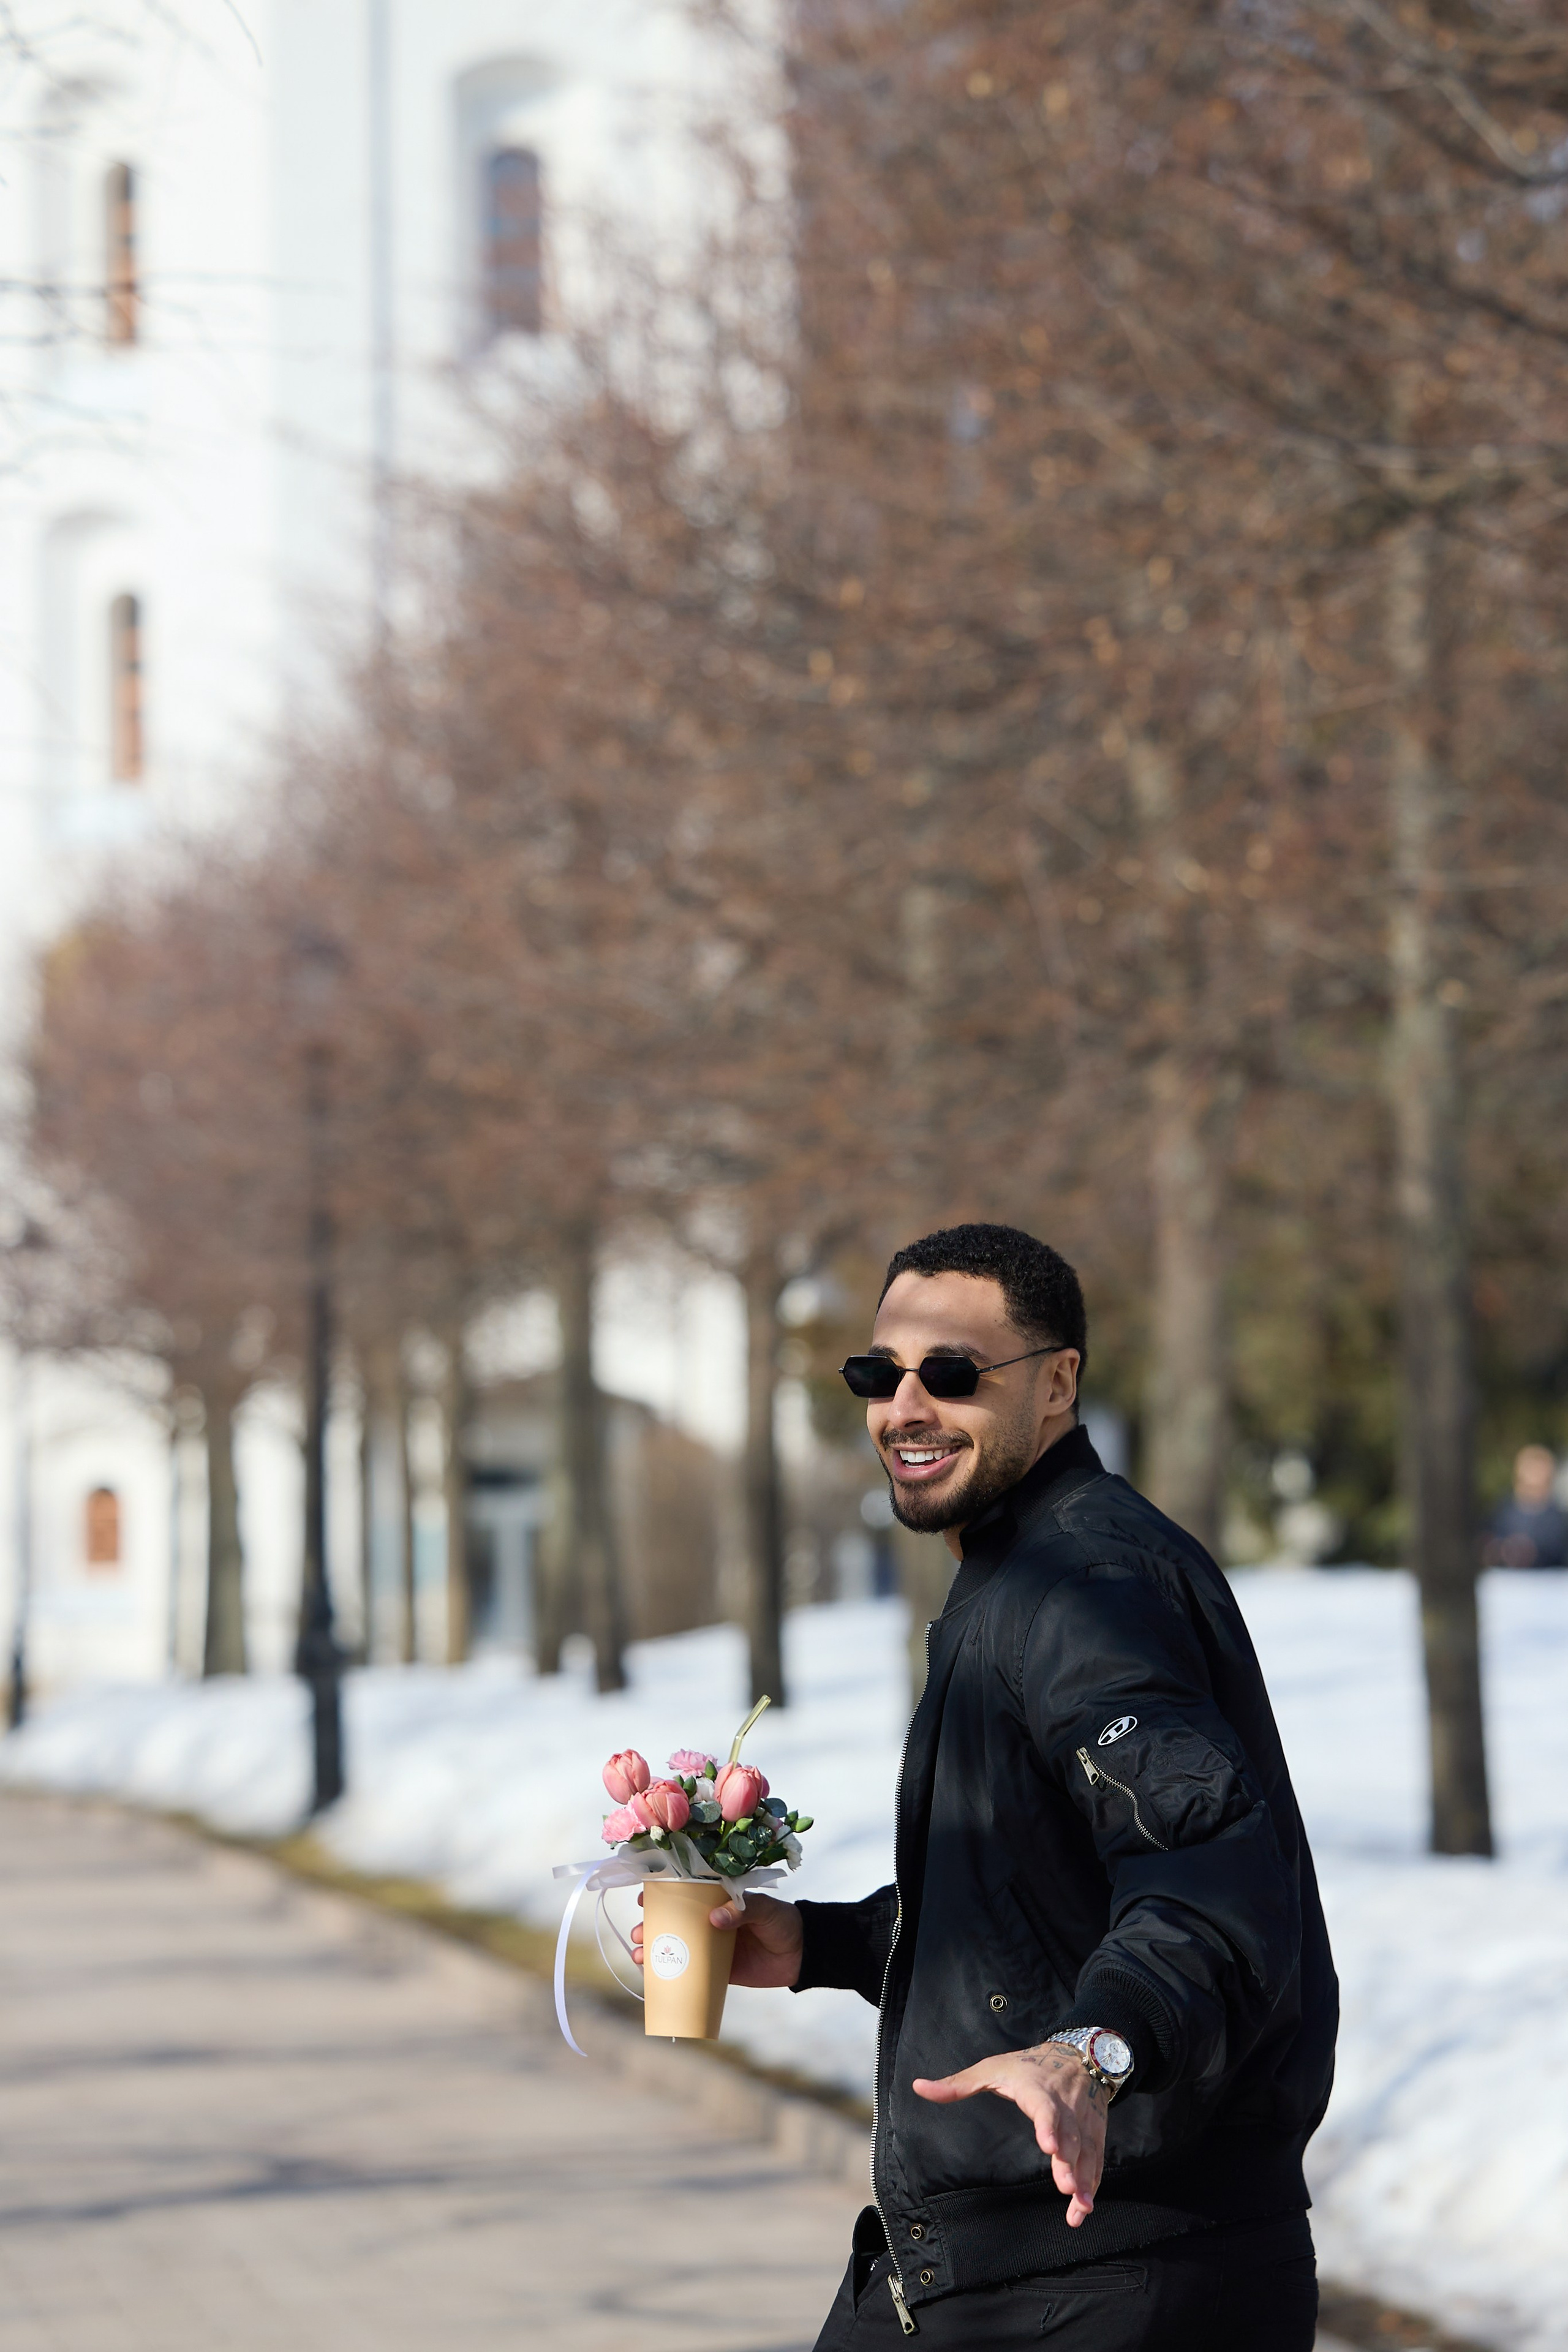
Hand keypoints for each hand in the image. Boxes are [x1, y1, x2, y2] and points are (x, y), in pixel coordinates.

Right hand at [630, 1889, 802, 1987]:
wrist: (801, 1956)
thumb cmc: (783, 1923)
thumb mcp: (766, 1910)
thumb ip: (743, 1910)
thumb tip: (715, 1918)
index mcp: (718, 1899)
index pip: (686, 1892)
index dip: (662, 1893)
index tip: (645, 1896)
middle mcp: (709, 1921)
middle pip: (673, 1921)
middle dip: (651, 1926)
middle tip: (639, 1933)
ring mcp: (711, 1946)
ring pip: (676, 1946)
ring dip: (654, 1950)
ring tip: (640, 1956)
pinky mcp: (717, 1971)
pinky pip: (690, 1972)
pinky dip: (672, 1975)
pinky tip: (654, 1979)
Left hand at [913, 2043, 1108, 2225]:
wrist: (1079, 2055)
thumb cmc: (1028, 2065)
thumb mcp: (992, 2068)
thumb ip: (957, 2084)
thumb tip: (918, 2087)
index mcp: (1037, 2088)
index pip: (1044, 2106)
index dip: (1048, 2125)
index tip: (1048, 2146)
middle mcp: (1064, 2105)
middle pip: (1069, 2135)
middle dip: (1069, 2163)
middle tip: (1066, 2187)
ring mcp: (1082, 2120)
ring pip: (1085, 2151)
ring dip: (1083, 2180)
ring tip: (1079, 2207)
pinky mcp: (1094, 2132)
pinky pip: (1095, 2159)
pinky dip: (1092, 2182)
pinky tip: (1085, 2207)